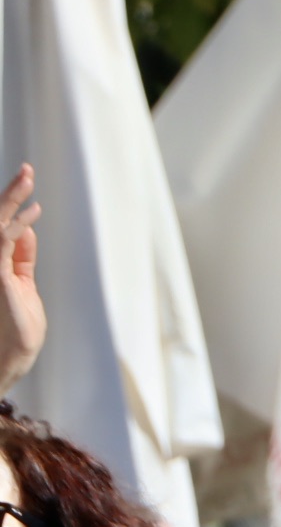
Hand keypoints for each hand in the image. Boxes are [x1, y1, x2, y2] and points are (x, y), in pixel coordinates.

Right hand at [0, 166, 43, 392]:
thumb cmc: (17, 327)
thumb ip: (21, 257)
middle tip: (27, 169)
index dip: (13, 205)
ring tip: (28, 177)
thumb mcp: (21, 284)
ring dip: (12, 198)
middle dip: (10, 193)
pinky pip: (2, 241)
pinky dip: (17, 223)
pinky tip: (33, 210)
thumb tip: (26, 229)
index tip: (29, 189)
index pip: (1, 228)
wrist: (10, 357)